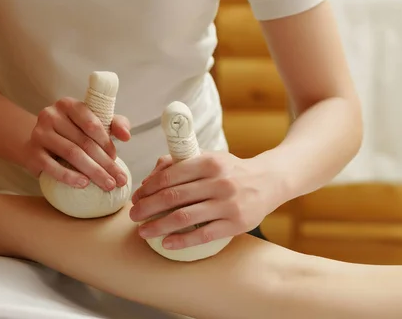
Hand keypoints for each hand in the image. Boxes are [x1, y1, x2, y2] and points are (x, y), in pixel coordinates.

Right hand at [24, 97, 130, 190]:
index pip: (91, 123)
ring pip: (71, 153)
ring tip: (107, 184)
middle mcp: (51, 115)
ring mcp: (39, 133)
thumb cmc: (72, 131)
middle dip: (105, 163)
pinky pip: (52, 166)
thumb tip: (126, 136)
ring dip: (93, 171)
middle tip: (119, 179)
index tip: (116, 158)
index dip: (106, 142)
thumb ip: (114, 123)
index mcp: (68, 104)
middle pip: (84, 141)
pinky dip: (69, 176)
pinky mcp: (31, 153)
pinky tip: (84, 184)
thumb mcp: (93, 122)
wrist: (37, 143)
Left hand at [129, 152, 270, 249]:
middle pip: (173, 197)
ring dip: (159, 226)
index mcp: (209, 162)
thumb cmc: (232, 170)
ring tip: (143, 231)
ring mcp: (227, 204)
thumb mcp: (210, 157)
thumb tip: (152, 177)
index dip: (149, 188)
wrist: (269, 181)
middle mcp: (218, 181)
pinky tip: (167, 243)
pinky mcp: (236, 224)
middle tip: (133, 215)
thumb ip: (182, 162)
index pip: (171, 175)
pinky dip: (182, 241)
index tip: (137, 196)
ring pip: (185, 217)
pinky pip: (203, 235)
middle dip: (148, 207)